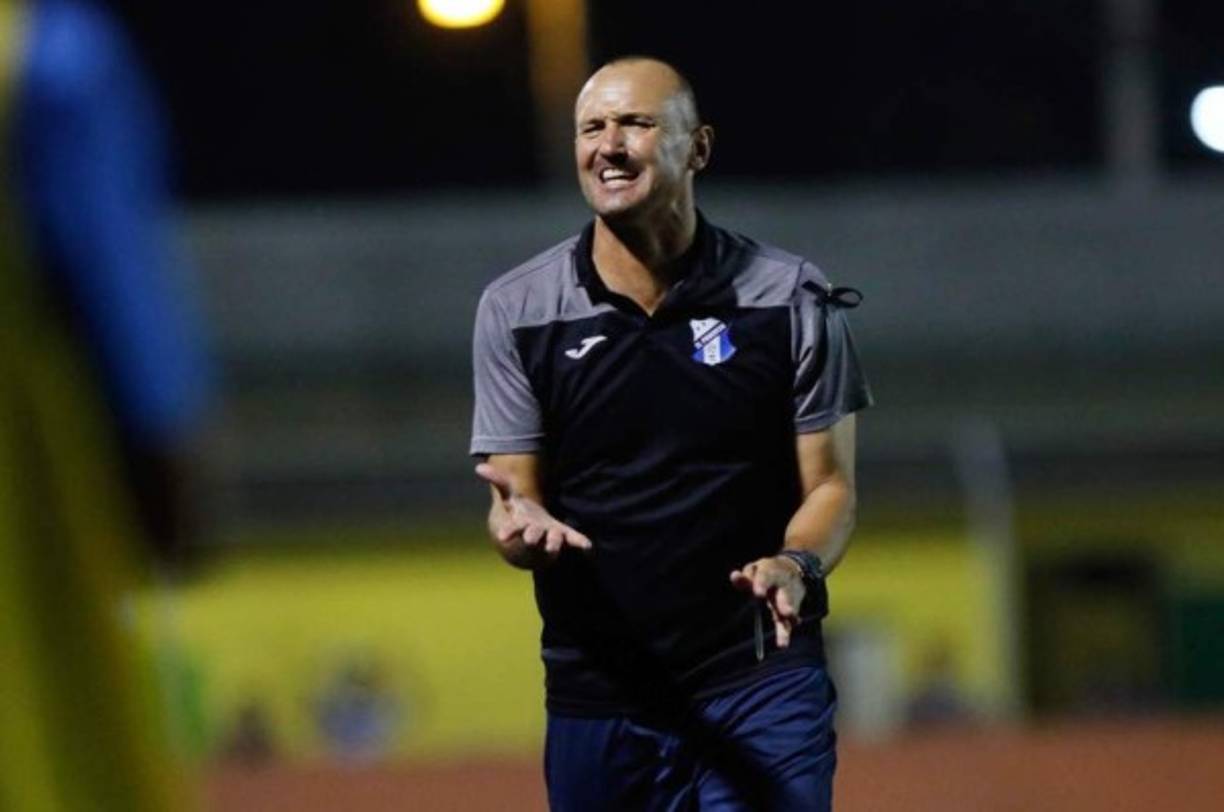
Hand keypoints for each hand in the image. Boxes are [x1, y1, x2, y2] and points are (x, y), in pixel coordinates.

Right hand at [475, 463, 591, 565]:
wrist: (533, 541)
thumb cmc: (521, 515)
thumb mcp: (510, 497)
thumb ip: (498, 481)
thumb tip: (479, 467)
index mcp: (520, 525)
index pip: (512, 528)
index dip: (508, 532)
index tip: (503, 537)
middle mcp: (534, 534)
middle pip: (532, 536)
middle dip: (532, 537)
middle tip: (530, 539)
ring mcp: (549, 537)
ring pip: (552, 541)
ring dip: (553, 543)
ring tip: (553, 547)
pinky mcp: (564, 536)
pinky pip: (573, 539)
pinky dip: (580, 543)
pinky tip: (588, 547)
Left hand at [729, 556, 805, 647]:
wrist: (790, 569)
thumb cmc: (765, 572)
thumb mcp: (754, 570)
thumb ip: (745, 577)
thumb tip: (734, 576)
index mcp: (771, 572)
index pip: (766, 577)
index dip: (762, 584)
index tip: (759, 593)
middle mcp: (783, 585)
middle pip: (785, 594)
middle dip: (785, 604)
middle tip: (786, 612)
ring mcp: (790, 597)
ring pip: (790, 610)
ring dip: (789, 619)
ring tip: (784, 633)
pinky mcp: (794, 609)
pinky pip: (790, 621)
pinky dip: (788, 629)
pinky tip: (784, 640)